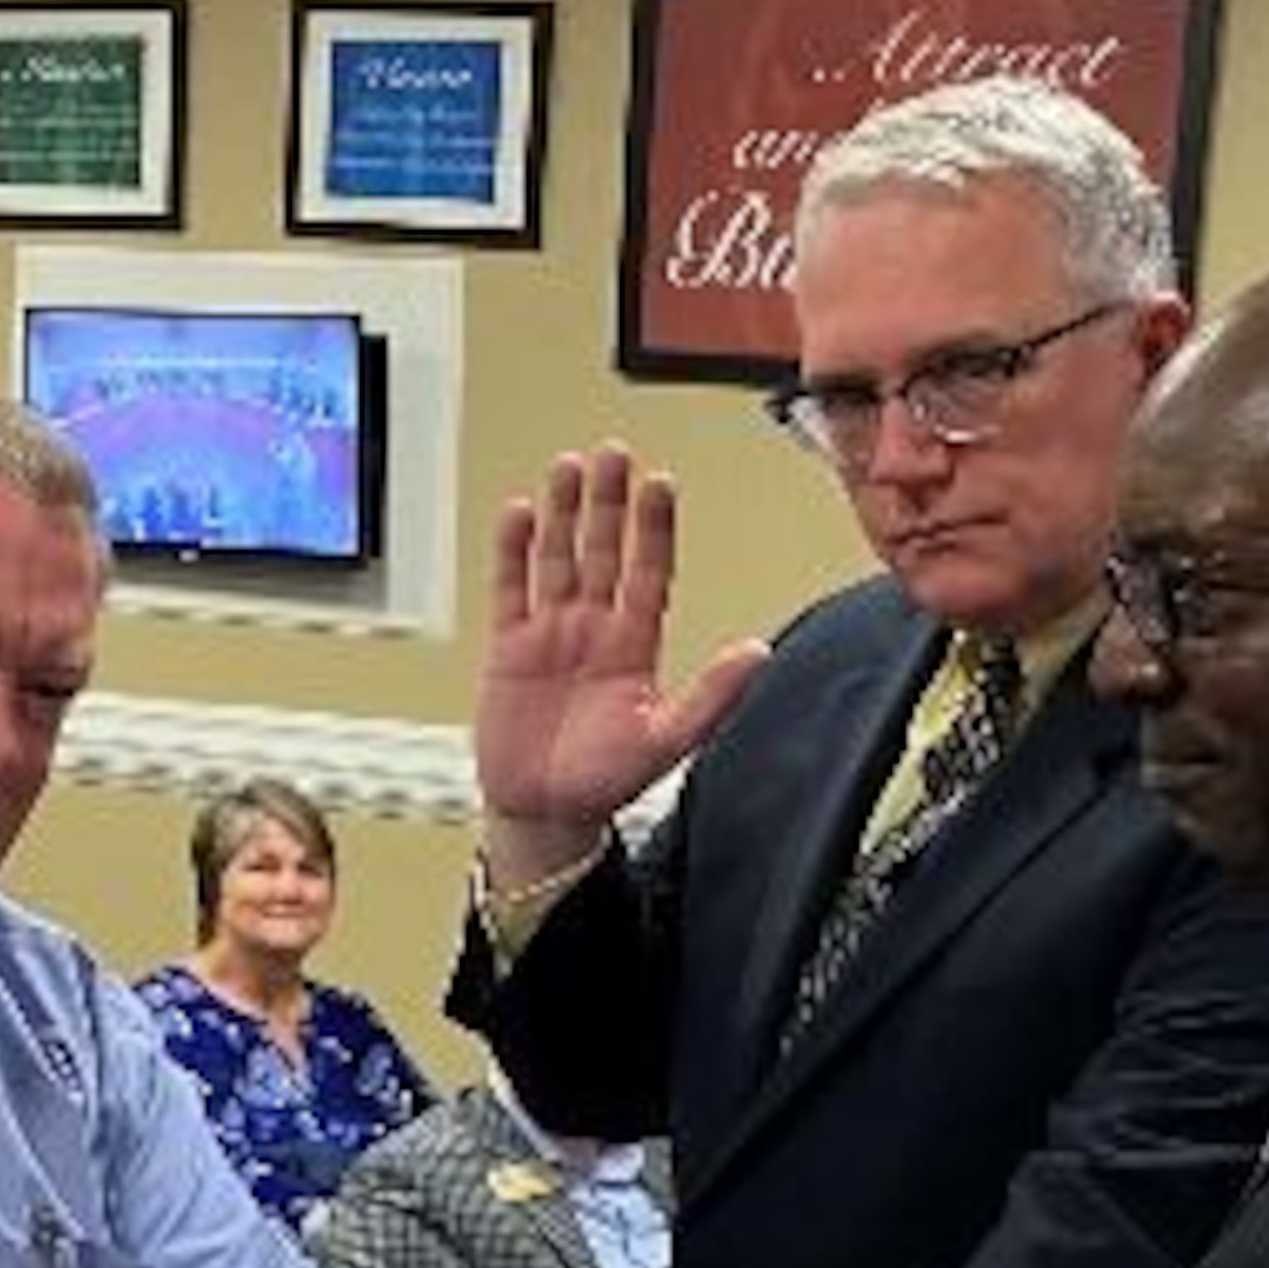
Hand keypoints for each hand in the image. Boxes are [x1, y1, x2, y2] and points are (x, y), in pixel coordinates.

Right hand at [474, 445, 767, 884]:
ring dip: (562, 513)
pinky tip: (519, 513)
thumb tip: (759, 653)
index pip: (648, 571)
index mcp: (635, 645)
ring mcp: (551, 633)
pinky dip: (512, 551)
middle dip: (608, 503)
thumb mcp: (667, 740)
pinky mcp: (509, 646)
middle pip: (603, 550)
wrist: (545, 812)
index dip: (653, 528)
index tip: (659, 484)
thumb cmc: (605, 781)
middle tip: (613, 455)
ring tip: (568, 467)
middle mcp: (595, 629)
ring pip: (558, 557)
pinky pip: (511, 588)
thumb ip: (711, 696)